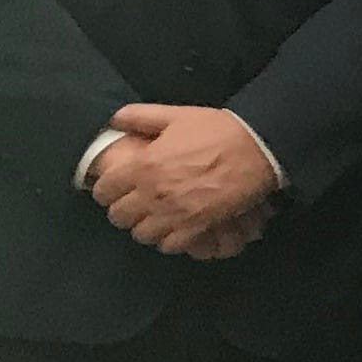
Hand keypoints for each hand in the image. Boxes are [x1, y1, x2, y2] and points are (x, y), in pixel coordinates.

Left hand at [92, 104, 281, 256]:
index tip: (115, 187)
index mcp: (143, 166)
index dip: (106, 189)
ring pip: (141, 234)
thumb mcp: (176, 115)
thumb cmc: (216, 130)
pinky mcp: (197, 227)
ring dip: (145, 226)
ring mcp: (174, 214)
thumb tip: (115, 120)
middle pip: (119, 216)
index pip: (105, 190)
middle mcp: (153, 194)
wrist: (256, 148)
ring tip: (154, 217)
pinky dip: (169, 239)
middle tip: (134, 203)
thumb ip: (140, 116)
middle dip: (123, 209)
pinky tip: (175, 227)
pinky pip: (170, 246)